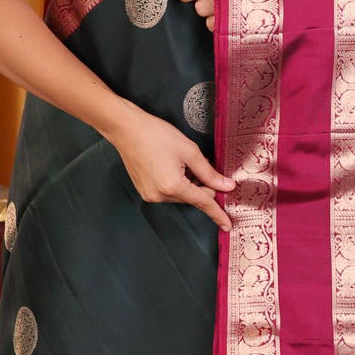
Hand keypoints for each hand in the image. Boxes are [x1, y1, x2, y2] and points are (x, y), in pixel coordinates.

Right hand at [103, 102, 233, 230]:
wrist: (127, 129)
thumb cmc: (156, 135)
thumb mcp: (189, 151)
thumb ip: (209, 173)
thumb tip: (226, 186)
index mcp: (173, 186)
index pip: (203, 202)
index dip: (217, 213)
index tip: (227, 225)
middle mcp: (160, 195)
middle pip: (193, 197)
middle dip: (202, 184)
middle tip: (202, 162)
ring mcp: (150, 195)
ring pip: (181, 195)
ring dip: (188, 182)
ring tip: (181, 160)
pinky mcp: (145, 191)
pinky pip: (168, 192)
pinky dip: (176, 182)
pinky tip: (171, 164)